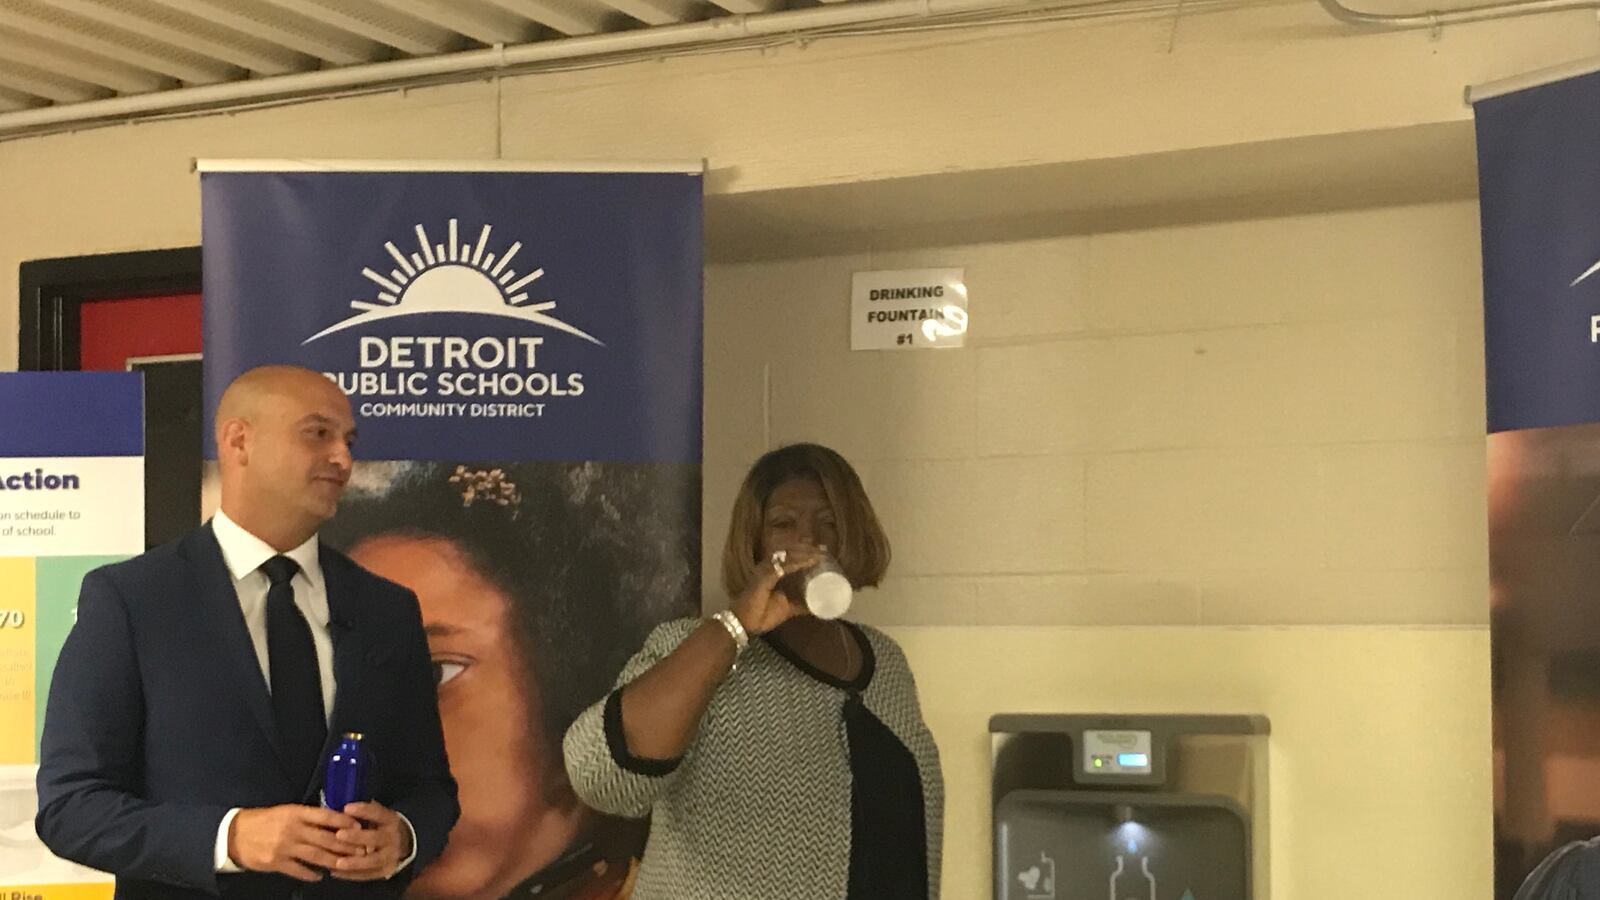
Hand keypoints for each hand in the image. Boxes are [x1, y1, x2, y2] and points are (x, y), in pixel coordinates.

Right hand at [228, 804, 360, 880]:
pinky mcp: (276, 862)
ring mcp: (285, 847)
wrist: (235, 834)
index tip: (359, 826)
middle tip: (362, 850)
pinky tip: (321, 876)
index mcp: (296, 813)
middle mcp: (293, 829)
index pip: (325, 816)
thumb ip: (307, 816)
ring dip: (333, 860)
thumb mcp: (286, 811)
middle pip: (324, 838)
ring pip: (315, 855)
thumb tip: (333, 819)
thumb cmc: (264, 820)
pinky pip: (298, 870)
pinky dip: (310, 874)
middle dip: (345, 845)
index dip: (343, 821)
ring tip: (346, 864)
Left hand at [329, 801, 409, 880]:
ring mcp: (390, 856)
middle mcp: (393, 838)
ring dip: (355, 862)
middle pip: (375, 838)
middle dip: (357, 837)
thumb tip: (342, 805)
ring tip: (337, 862)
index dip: (363, 811)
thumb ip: (365, 812)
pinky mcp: (385, 871)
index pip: (378, 813)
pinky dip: (351, 875)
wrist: (405, 843)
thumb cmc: (383, 826)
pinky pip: (367, 875)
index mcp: (391, 820)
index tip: (346, 808)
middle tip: (339, 835)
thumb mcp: (380, 815)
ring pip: (372, 861)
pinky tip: (335, 872)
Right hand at [731, 547, 821, 634]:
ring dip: (805, 553)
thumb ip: (800, 605)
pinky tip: (809, 562)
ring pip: (788, 555)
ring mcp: (766, 570)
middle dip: (808, 549)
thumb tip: (818, 607)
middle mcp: (768, 567)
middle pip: (791, 551)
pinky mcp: (764, 576)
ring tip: (819, 554)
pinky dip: (797, 562)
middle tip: (824, 550)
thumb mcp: (787, 609)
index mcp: (773, 571)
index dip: (806, 551)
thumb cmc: (762, 614)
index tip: (823, 552)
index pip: (791, 556)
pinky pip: (783, 566)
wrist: (745, 623)